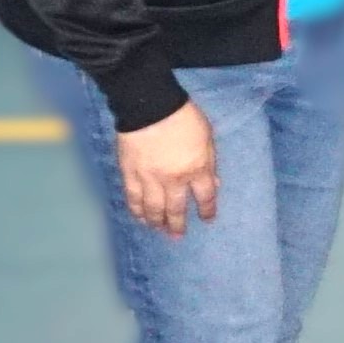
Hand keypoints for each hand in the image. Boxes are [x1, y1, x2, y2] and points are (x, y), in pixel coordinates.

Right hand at [118, 100, 220, 235]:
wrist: (149, 106)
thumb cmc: (183, 118)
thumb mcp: (207, 137)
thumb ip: (210, 162)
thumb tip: (213, 183)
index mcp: (197, 169)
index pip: (205, 197)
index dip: (207, 210)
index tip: (207, 219)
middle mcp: (174, 179)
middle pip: (176, 209)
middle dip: (177, 224)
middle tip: (177, 236)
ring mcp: (150, 178)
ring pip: (153, 208)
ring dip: (156, 222)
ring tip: (158, 229)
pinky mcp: (130, 173)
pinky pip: (133, 198)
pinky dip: (136, 210)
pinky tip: (139, 218)